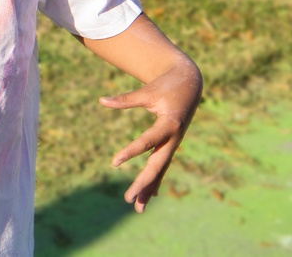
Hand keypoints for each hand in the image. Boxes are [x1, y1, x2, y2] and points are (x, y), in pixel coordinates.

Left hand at [99, 61, 201, 212]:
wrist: (190, 83)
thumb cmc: (167, 85)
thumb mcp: (147, 91)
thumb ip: (125, 99)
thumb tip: (101, 100)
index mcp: (169, 124)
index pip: (148, 141)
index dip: (131, 151)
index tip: (114, 162)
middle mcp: (174, 138)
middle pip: (157, 165)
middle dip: (143, 183)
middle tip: (127, 199)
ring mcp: (174, 143)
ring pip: (160, 170)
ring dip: (149, 188)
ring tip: (137, 208)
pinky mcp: (171, 144)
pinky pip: (162, 165)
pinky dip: (156, 180)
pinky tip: (149, 195)